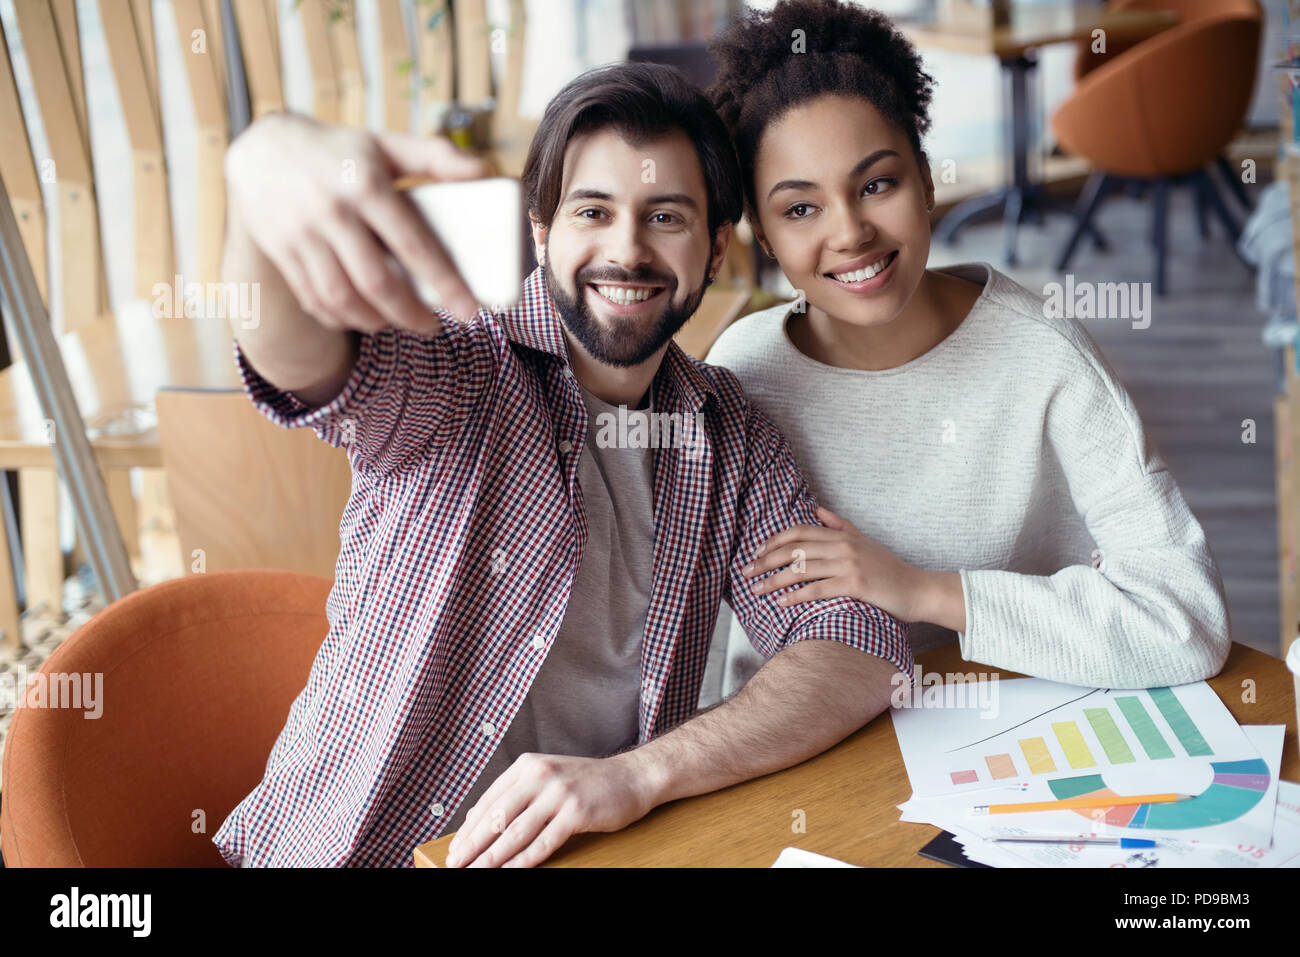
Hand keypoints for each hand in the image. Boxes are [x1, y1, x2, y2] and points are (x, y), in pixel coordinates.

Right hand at [224, 112, 488, 332]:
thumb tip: (486, 173)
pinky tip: (362, 319)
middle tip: (433, 326)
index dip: (446, 284)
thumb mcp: (387, 145)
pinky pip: (313, 300)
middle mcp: (332, 211)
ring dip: (376, 322)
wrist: (261, 148)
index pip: (414, 245)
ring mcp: (301, 234)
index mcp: (367, 184)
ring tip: (398, 322)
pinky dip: (341, 319)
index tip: (471, 311)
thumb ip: (436, 156)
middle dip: (410, 316)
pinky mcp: (281, 251)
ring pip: (342, 299)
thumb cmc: (340, 151)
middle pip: (377, 283)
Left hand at [443, 752, 658, 867]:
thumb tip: (474, 819)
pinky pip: (544, 842)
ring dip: (493, 857)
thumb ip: (513, 795)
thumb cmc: (586, 783)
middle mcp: (540, 775)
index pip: (489, 801)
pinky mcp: (577, 811)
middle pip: (497, 816)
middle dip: (473, 845)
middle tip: (455, 865)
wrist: (630, 778)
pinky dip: (524, 860)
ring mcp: (559, 792)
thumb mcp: (546, 779)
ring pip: (517, 831)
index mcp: (528, 766)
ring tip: (477, 872)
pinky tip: (511, 871)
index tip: (454, 851)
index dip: (468, 829)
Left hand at [743, 505, 926, 622]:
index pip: (799, 531)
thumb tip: (817, 510)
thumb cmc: (889, 569)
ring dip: (774, 580)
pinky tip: (781, 602)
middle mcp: (843, 546)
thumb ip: (840, 525)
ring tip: (756, 590)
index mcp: (842, 535)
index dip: (774, 540)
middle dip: (766, 560)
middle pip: (794, 549)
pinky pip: (817, 589)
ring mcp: (849, 564)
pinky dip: (796, 595)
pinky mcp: (855, 585)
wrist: (917, 589)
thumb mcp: (864, 540)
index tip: (756, 551)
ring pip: (801, 569)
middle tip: (746, 572)